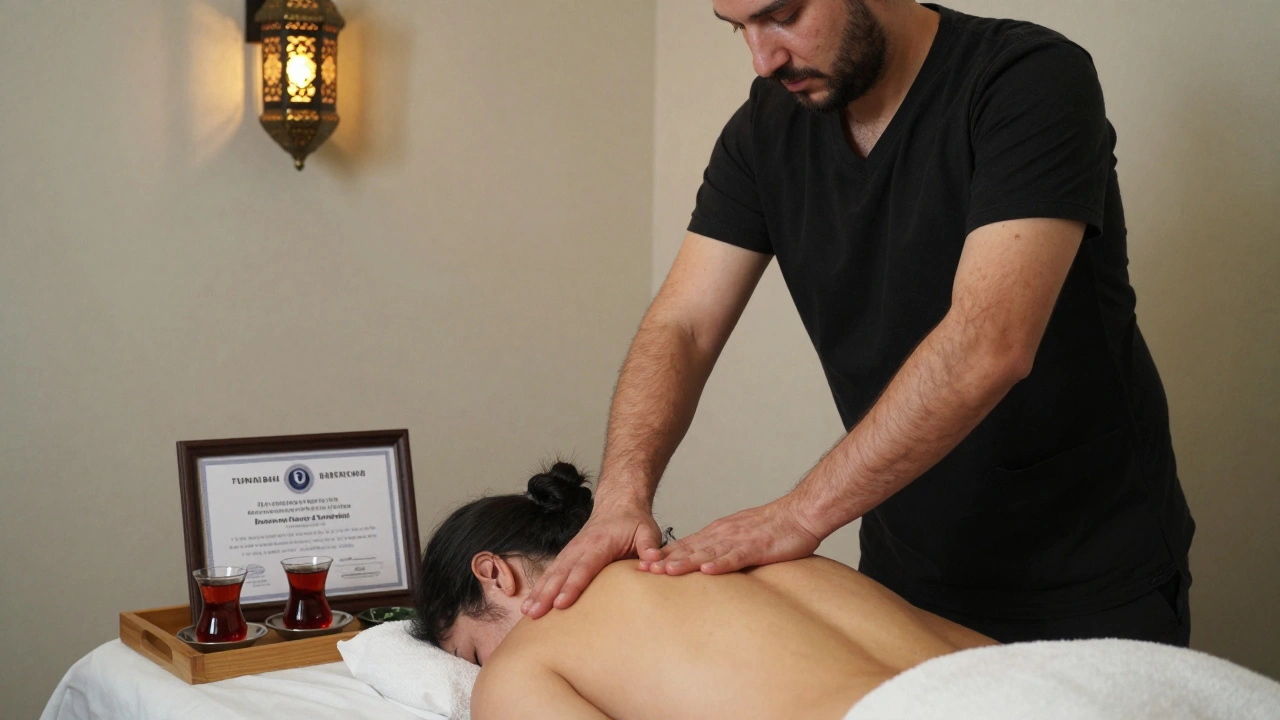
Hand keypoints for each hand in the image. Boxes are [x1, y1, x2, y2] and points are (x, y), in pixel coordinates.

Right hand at [521, 498, 662, 618]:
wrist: (618, 504)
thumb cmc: (633, 522)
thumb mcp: (647, 531)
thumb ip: (649, 547)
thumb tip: (654, 561)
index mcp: (599, 543)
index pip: (584, 567)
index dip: (572, 586)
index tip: (561, 603)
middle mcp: (580, 547)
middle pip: (561, 573)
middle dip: (547, 594)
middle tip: (535, 614)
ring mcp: (571, 551)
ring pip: (552, 573)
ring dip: (538, 592)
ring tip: (527, 612)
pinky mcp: (567, 556)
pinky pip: (551, 573)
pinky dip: (539, 588)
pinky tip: (530, 604)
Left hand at [637, 496, 821, 574]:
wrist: (799, 514)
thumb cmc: (773, 528)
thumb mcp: (740, 537)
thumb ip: (722, 549)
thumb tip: (704, 566)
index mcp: (718, 533)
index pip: (685, 546)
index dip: (663, 555)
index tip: (643, 564)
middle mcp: (723, 535)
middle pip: (689, 549)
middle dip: (665, 559)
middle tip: (643, 569)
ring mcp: (739, 541)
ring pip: (707, 553)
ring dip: (686, 562)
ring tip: (666, 571)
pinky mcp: (756, 547)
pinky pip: (736, 557)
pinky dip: (721, 564)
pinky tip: (707, 571)